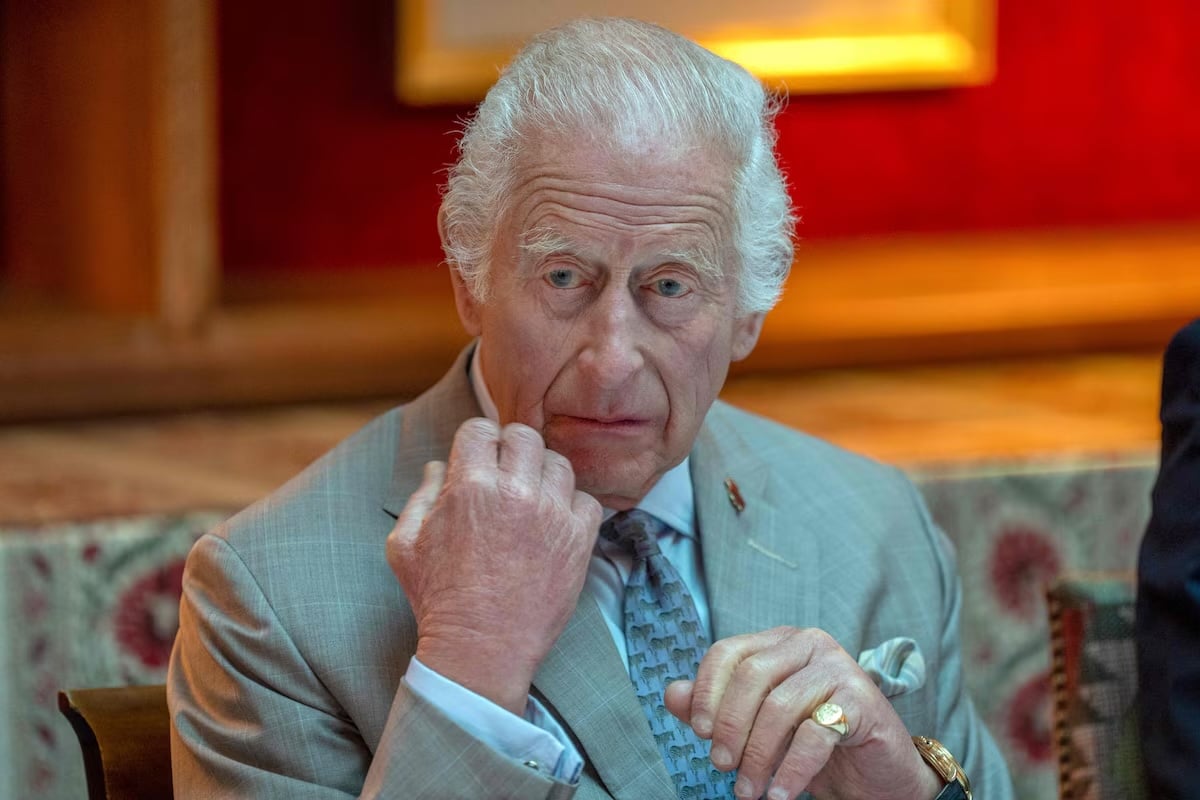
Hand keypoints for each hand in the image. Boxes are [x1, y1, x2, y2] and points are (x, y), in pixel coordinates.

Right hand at [386, 418, 601, 714]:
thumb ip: (420, 495)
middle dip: (512, 450)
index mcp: (469, 485)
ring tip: (532, 502)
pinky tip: (555, 526)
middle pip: (525, 436)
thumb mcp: (404, 545)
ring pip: (559, 463)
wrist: (480, 649)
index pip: (480, 429)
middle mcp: (514, 491)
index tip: (479, 459)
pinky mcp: (579, 540)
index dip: (477, 442)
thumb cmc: (438, 600)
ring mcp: (552, 514)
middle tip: (507, 476)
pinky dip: (573, 508)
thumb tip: (437, 466)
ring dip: (544, 477)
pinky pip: (587, 501)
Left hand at [664, 627, 942, 799]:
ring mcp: (839, 667)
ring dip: (758, 756)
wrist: (874, 770)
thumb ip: (714, 708)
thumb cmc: (810, 741)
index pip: (727, 652)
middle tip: (722, 767)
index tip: (700, 733)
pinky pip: (816, 734)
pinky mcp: (863, 700)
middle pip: (751, 676)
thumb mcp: (756, 725)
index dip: (707, 692)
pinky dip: (792, 769)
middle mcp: (808, 644)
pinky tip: (780, 794)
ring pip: (780, 706)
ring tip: (748, 791)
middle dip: (730, 727)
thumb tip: (672, 694)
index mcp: (778, 642)